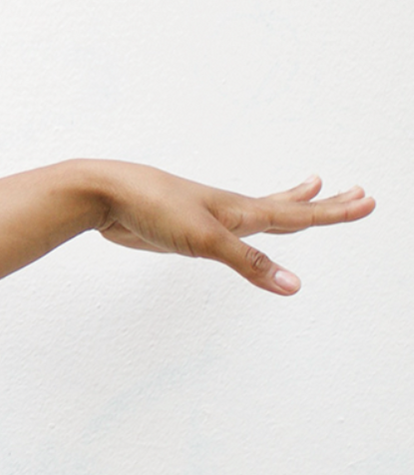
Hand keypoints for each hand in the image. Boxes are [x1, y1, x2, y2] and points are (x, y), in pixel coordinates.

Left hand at [91, 161, 373, 293]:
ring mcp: (207, 219)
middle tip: (357, 191)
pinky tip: (239, 229)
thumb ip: (250, 264)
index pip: (299, 215)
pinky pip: (227, 233)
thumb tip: (294, 286)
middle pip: (286, 208)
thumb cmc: (154, 208)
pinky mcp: (184, 231)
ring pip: (257, 213)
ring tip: (311, 188)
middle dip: (323, 204)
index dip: (333, 212)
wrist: (106, 196)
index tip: (367, 201)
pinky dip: (244, 230)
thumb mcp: (207, 239)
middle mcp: (230, 212)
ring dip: (287, 203)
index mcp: (241, 211)